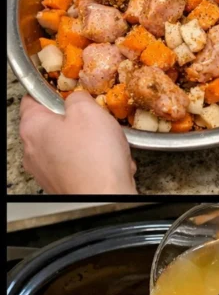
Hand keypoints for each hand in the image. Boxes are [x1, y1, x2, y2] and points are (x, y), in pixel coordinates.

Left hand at [20, 91, 137, 194]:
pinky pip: (79, 167)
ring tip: (107, 149)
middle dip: (78, 124)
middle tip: (95, 123)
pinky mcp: (63, 186)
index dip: (54, 94)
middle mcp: (34, 151)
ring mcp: (47, 172)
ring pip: (69, 148)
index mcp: (33, 127)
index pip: (33, 99)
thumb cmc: (95, 161)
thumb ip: (78, 98)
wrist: (105, 200)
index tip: (69, 95)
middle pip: (54, 126)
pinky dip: (94, 165)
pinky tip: (108, 166)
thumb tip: (77, 100)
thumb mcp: (89, 111)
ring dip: (90, 145)